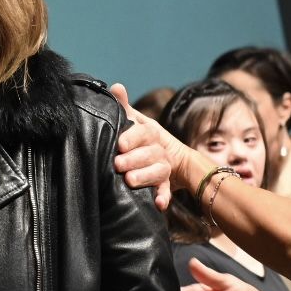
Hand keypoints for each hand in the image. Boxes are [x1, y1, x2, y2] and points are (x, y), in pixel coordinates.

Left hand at [109, 83, 172, 208]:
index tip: (119, 144)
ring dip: (145, 176)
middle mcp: (159, 149)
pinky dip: (163, 197)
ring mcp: (164, 166)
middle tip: (117, 165)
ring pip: (159, 171)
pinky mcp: (166, 184)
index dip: (132, 138)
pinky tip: (158, 204)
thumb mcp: (136, 121)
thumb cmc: (144, 137)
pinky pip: (167, 190)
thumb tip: (116, 86)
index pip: (144, 132)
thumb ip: (124, 107)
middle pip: (150, 153)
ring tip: (130, 181)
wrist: (174, 158)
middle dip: (134, 159)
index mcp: (150, 132)